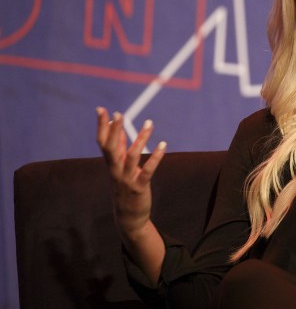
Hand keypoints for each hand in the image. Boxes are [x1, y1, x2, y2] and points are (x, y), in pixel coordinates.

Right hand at [96, 107, 165, 236]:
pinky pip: (148, 170)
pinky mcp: (139, 187)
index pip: (103, 142)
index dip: (102, 126)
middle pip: (112, 148)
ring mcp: (127, 179)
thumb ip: (120, 148)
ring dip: (141, 139)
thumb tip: (118, 128)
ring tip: (149, 123)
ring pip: (132, 156)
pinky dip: (156, 157)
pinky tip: (163, 145)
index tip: (101, 109)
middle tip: (119, 114)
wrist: (128, 216)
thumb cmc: (125, 187)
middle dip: (115, 131)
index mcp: (111, 164)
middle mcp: (116, 170)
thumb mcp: (120, 167)